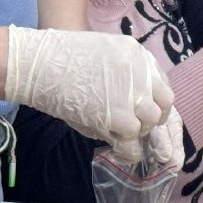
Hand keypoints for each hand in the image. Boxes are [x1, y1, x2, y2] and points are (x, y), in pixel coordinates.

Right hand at [4, 27, 179, 164]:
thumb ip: (123, 75)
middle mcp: (141, 71)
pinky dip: (128, 148)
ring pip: (152, 121)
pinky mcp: (117, 115)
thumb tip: (134, 104)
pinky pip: (134, 138)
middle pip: (165, 102)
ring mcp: (131, 93)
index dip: (154, 100)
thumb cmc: (60, 60)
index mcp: (137, 53)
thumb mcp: (102, 55)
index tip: (142, 110)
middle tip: (135, 125)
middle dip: (153, 118)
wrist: (37, 63)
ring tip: (121, 134)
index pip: (161, 82)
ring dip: (139, 131)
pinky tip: (118, 148)